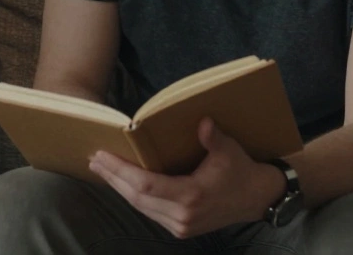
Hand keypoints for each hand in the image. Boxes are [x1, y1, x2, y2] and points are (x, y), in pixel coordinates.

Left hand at [88, 118, 283, 238]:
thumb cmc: (241, 170)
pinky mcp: (181, 228)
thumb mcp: (229, 151)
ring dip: (119, 187)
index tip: (102, 156)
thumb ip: (213, 138)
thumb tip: (203, 122)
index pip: (146, 185)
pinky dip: (133, 196)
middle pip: (137, 197)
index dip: (121, 171)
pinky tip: (122, 182)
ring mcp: (181, 226)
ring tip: (102, 169)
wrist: (258, 199)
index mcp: (192, 197)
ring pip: (140, 207)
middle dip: (113, 178)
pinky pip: (149, 211)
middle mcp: (183, 216)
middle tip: (94, 160)